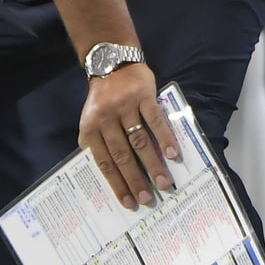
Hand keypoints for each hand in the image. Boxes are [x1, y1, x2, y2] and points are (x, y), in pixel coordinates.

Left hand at [80, 62, 180, 210]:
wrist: (111, 62)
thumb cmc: (103, 98)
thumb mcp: (90, 120)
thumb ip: (96, 143)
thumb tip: (107, 175)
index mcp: (90, 128)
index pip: (104, 161)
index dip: (117, 183)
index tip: (129, 202)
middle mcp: (106, 119)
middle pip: (122, 154)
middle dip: (136, 179)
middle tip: (148, 198)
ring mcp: (125, 106)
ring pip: (140, 140)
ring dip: (153, 164)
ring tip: (165, 183)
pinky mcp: (143, 95)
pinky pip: (155, 120)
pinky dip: (165, 138)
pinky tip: (173, 155)